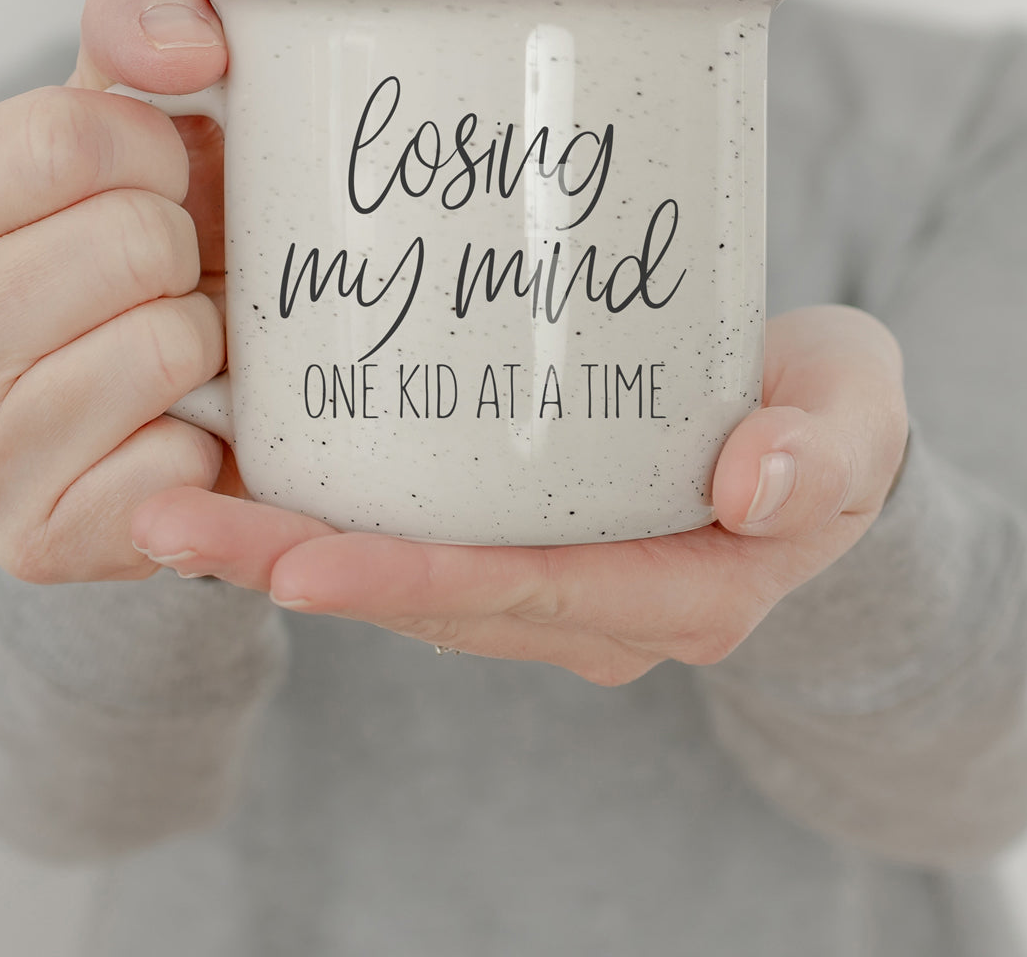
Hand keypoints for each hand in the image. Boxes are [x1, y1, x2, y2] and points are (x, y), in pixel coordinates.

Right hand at [0, 0, 238, 582]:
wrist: (156, 397)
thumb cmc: (139, 243)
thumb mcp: (129, 108)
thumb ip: (142, 15)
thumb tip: (188, 49)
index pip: (72, 135)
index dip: (158, 153)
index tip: (160, 183)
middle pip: (132, 243)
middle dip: (186, 250)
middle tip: (173, 278)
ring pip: (167, 348)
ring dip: (206, 341)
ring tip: (180, 349)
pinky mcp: (40, 540)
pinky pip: (174, 468)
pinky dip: (207, 440)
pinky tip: (179, 428)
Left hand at [131, 305, 908, 683]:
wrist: (812, 438)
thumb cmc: (829, 421)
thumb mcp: (854, 419)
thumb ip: (825, 450)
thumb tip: (754, 485)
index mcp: (677, 591)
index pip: (526, 595)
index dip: (410, 582)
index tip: (297, 558)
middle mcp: (594, 607)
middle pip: (433, 595)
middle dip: (300, 567)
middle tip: (175, 525)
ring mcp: (549, 581)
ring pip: (404, 577)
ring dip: (286, 548)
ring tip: (172, 507)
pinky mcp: (517, 538)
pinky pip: (413, 541)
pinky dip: (325, 519)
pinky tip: (240, 476)